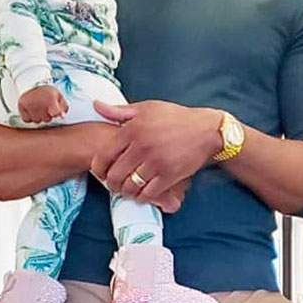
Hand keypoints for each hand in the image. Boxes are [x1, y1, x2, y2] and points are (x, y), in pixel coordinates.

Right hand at [18, 85, 67, 123]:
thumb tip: (62, 116)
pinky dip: (29, 116)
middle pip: (47, 119)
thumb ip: (64, 107)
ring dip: (38, 116)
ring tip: (39, 107)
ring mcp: (29, 104)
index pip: (56, 113)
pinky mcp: (21, 106)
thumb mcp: (59, 96)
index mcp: (51, 98)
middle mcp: (40, 102)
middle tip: (46, 106)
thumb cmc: (47, 92)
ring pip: (37, 121)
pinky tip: (32, 109)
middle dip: (47, 115)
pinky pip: (27, 120)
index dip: (56, 114)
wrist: (33, 83)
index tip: (55, 111)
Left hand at [90, 100, 221, 207]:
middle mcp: (142, 147)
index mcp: (133, 130)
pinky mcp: (169, 175)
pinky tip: (142, 193)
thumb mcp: (147, 108)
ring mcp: (156, 163)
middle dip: (111, 183)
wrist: (206, 130)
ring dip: (125, 192)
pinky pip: (147, 194)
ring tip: (127, 189)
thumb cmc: (176, 117)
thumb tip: (96, 105)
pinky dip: (142, 197)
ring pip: (129, 187)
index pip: (104, 156)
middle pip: (114, 175)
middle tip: (113, 184)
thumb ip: (119, 111)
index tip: (100, 172)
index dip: (98, 168)